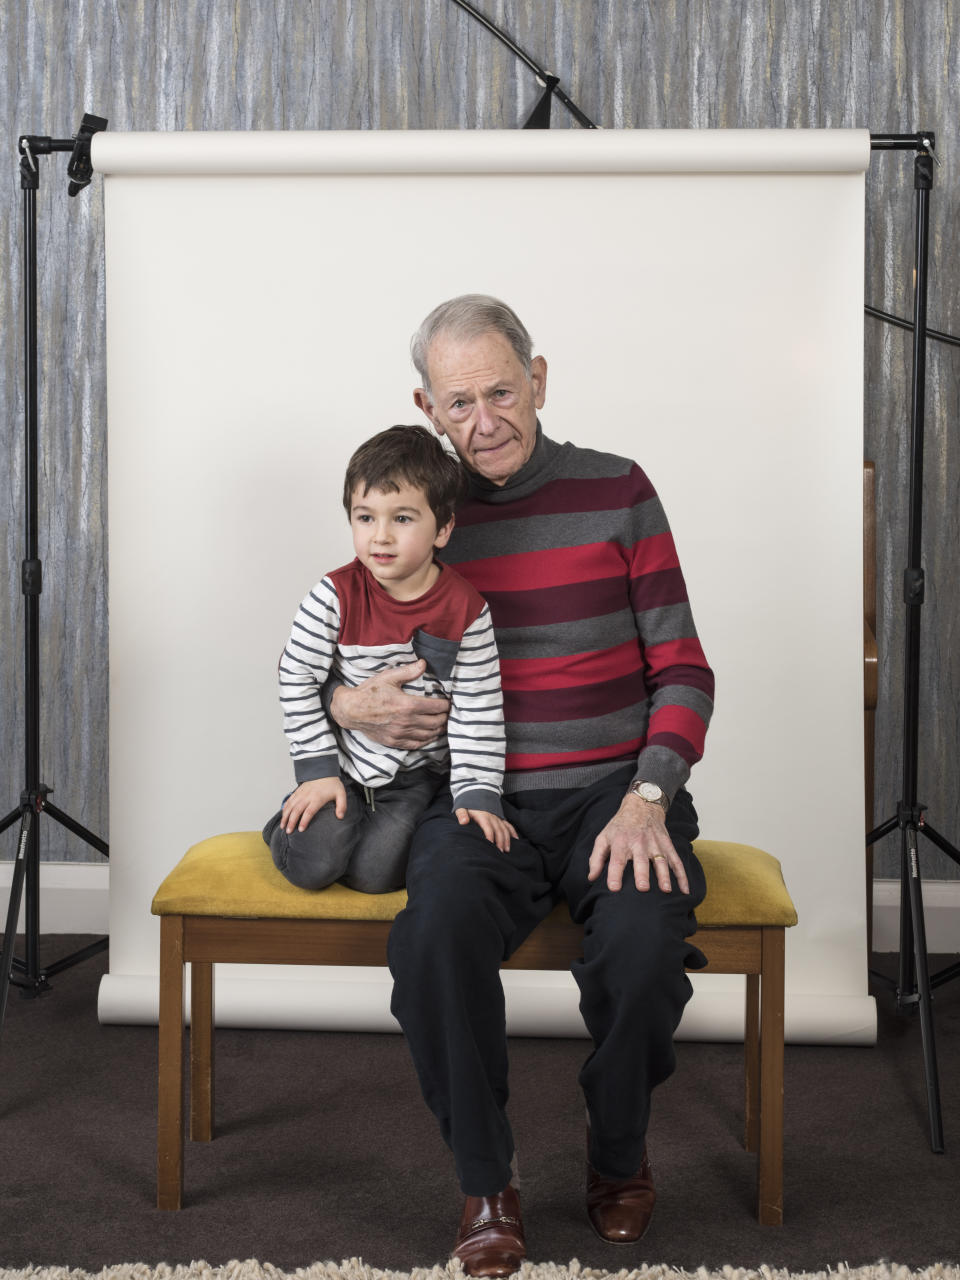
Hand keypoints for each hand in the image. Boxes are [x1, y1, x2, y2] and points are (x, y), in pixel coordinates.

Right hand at [281, 777, 346, 833]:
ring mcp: (301, 793)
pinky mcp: (298, 791)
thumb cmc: (332, 784)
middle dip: (291, 821)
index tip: (300, 829)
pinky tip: (283, 816)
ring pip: (291, 805)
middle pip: (297, 810)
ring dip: (285, 816)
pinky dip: (285, 808)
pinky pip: (289, 800)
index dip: (304, 821)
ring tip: (283, 826)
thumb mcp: (341, 794)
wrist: (324, 771)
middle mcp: (307, 796)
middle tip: (288, 831)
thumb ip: (342, 806)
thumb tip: (340, 817)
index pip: (309, 811)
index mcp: (318, 798)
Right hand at [330, 660, 450, 748]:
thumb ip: (409, 671)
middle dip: (445, 717)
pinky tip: (430, 735)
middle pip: (436, 722)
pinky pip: (417, 744)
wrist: (351, 710)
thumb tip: (424, 663)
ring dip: (439, 729)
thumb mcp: (389, 677)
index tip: (448, 702)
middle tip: (447, 712)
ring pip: (429, 735)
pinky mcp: (395, 742)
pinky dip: (427, 740)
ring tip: (442, 723)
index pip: (436, 707)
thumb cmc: (370, 692)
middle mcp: (406, 722)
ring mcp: (401, 734)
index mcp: (407, 705)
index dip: (446, 705)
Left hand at [455, 808, 518, 852]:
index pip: (488, 828)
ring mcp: (497, 817)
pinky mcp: (500, 817)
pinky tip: (515, 839)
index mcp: (483, 816)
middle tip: (499, 853)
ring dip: (506, 839)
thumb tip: (463, 822)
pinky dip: (512, 832)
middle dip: (500, 841)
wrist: (475, 792)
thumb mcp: (461, 807)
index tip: (490, 846)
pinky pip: (508, 825)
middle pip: (498, 830)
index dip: (490, 836)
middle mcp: (492, 816)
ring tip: (506, 850)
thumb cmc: (468, 803)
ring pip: (504, 829)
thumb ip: (462, 814)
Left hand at [587, 794, 688, 893]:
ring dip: (664, 875)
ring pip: (661, 861)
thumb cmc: (619, 827)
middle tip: (643, 888)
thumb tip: (591, 878)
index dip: (614, 874)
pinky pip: (676, 861)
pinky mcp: (667, 845)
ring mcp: (655, 844)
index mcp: (620, 842)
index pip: (616, 860)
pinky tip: (685, 889)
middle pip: (640, 860)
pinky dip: (682, 875)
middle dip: (642, 874)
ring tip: (666, 890)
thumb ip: (596, 858)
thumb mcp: (603, 838)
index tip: (614, 888)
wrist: (641, 806)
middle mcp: (638, 843)